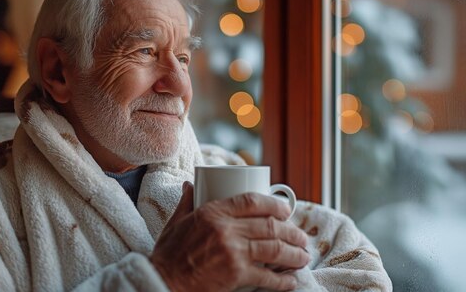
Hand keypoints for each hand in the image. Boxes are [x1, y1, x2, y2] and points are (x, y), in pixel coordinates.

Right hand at [151, 182, 309, 291]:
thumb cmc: (168, 254)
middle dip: (292, 232)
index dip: (274, 205)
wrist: (162, 281)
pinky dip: (283, 280)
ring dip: (294, 254)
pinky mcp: (235, 275)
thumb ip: (187, 201)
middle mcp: (225, 229)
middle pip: (270, 226)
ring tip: (303, 257)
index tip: (287, 211)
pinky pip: (267, 277)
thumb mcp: (176, 221)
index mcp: (213, 212)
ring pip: (274, 249)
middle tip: (302, 238)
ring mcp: (232, 252)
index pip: (252, 201)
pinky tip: (291, 281)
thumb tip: (190, 184)